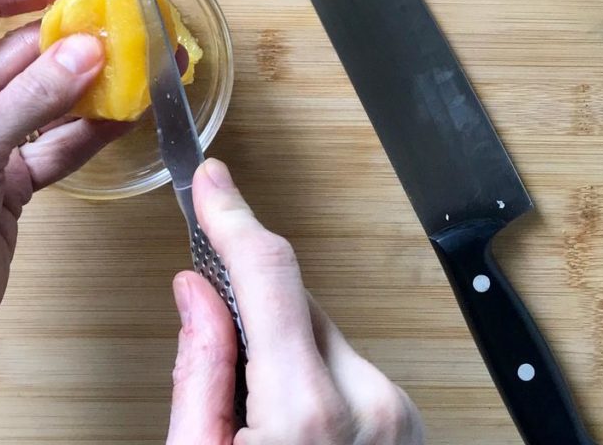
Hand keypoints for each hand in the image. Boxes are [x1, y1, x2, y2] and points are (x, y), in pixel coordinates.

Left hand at [0, 0, 126, 444]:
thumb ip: (33, 97)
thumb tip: (89, 49)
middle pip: (21, 48)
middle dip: (75, 36)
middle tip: (131, 23)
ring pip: (46, 95)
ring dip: (92, 81)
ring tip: (144, 63)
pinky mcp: (7, 181)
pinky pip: (57, 142)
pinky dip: (90, 129)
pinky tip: (127, 114)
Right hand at [167, 159, 423, 444]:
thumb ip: (199, 372)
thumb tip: (195, 292)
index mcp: (306, 410)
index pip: (267, 271)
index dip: (233, 216)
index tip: (212, 182)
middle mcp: (365, 400)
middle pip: (293, 303)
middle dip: (250, 313)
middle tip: (221, 371)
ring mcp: (394, 413)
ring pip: (318, 333)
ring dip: (283, 353)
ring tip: (263, 425)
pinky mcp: (407, 422)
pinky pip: (344, 367)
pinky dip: (313, 382)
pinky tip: (297, 433)